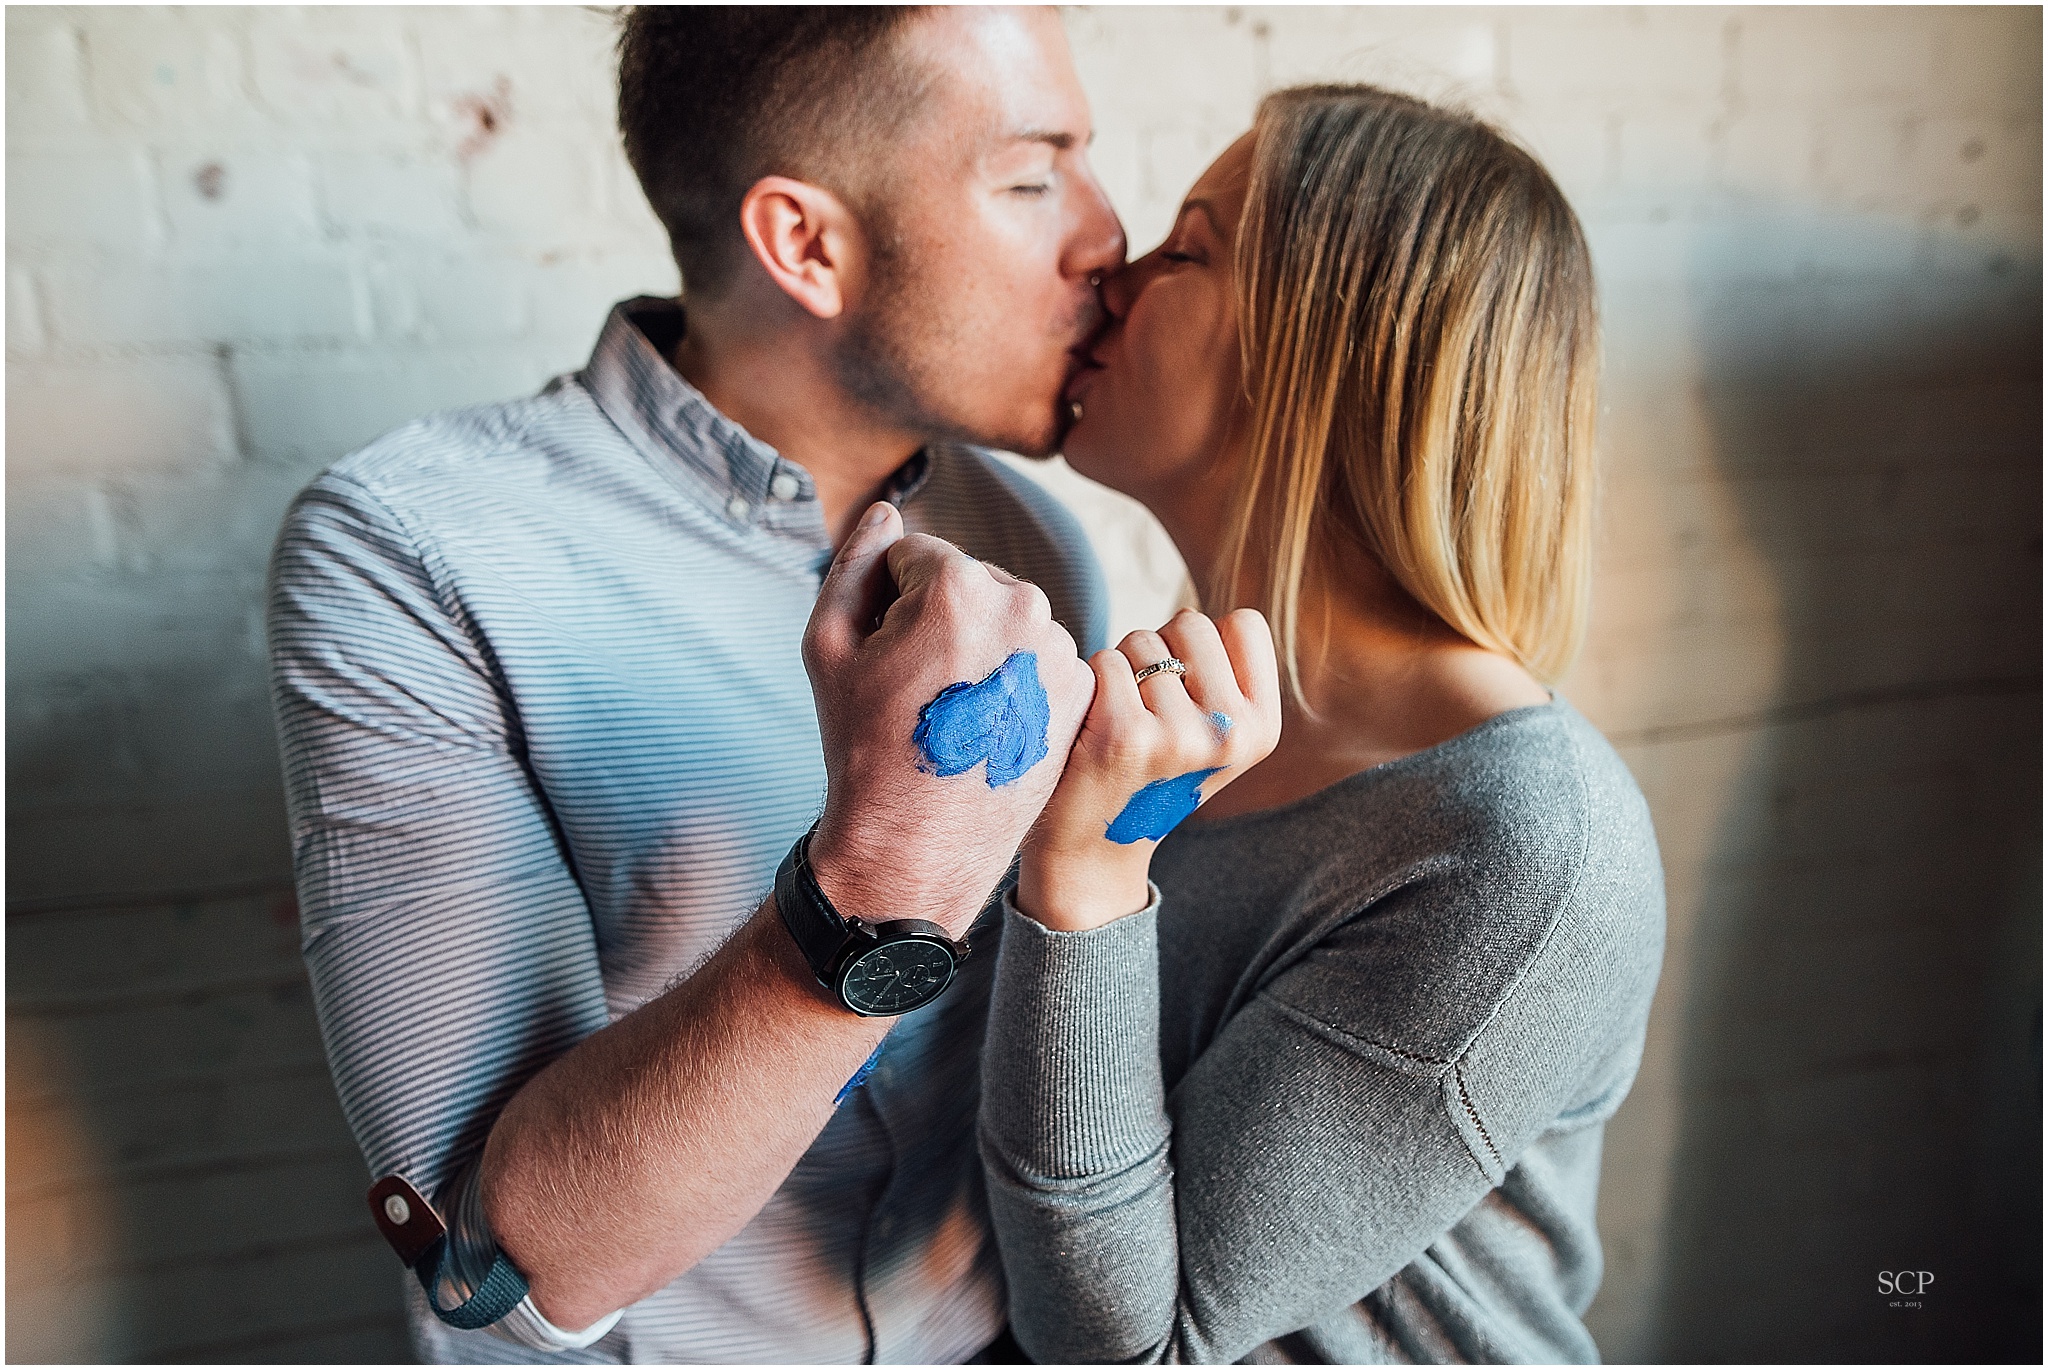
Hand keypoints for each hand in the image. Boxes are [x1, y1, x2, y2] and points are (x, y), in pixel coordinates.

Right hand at [803, 502, 1095, 936]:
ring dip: (980, 650)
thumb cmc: (862, 745)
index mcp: (958, 585)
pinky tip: (986, 728)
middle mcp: (1023, 605)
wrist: (917, 845)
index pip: (918, 554)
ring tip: (952, 714)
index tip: (886, 660)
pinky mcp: (1080, 691)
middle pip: (969, 584)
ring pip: (1008, 621)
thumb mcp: (829, 646)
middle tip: (917, 693)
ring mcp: (1060, 650)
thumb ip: (854, 564)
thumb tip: (887, 513)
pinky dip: (1013, 682)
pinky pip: (1038, 660)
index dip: (889, 602)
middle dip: (940, 621)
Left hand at [1018, 607, 1280, 930]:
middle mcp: (1232, 733)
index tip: (1184, 687)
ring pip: (1142, 641)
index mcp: (1264, 728)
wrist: (1092, 851)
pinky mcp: (1125, 736)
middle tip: (1144, 706)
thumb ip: (1219, 674)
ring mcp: (1180, 736)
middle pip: (1191, 622)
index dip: (1202, 643)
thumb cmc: (1147, 773)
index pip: (1245, 623)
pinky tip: (1092, 728)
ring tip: (1119, 722)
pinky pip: (1106, 662)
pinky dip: (1091, 683)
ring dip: (1121, 668)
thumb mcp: (1211, 733)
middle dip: (1159, 649)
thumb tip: (1190, 615)